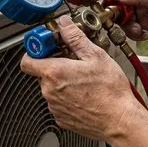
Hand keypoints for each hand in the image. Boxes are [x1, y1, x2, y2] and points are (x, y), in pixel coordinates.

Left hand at [20, 15, 141, 141]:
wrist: (119, 121)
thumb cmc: (110, 92)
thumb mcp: (96, 56)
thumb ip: (75, 38)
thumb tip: (65, 25)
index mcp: (55, 73)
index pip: (27, 60)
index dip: (36, 50)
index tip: (47, 46)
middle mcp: (49, 91)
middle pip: (42, 73)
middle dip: (56, 65)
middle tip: (75, 62)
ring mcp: (55, 107)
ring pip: (52, 88)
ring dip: (63, 82)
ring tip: (85, 80)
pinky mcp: (62, 119)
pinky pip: (59, 102)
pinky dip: (68, 97)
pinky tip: (85, 94)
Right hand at [106, 0, 147, 49]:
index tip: (105, 4)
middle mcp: (143, 0)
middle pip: (121, 5)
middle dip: (120, 15)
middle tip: (122, 21)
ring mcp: (144, 14)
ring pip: (125, 20)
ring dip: (129, 27)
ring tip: (140, 30)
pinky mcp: (145, 27)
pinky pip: (132, 31)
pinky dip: (136, 34)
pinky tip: (146, 34)